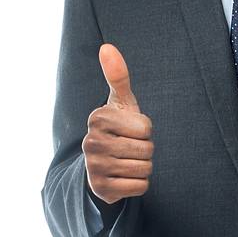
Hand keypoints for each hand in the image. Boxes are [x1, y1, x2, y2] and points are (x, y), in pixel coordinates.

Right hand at [82, 44, 153, 203]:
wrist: (102, 166)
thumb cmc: (118, 129)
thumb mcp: (121, 104)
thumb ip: (118, 76)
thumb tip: (107, 47)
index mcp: (98, 118)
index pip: (146, 128)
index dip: (145, 131)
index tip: (130, 131)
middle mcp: (91, 142)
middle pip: (147, 150)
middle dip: (146, 151)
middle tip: (130, 149)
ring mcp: (94, 167)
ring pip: (144, 169)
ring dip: (143, 168)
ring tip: (128, 162)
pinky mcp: (100, 189)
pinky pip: (139, 187)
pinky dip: (138, 185)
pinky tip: (125, 178)